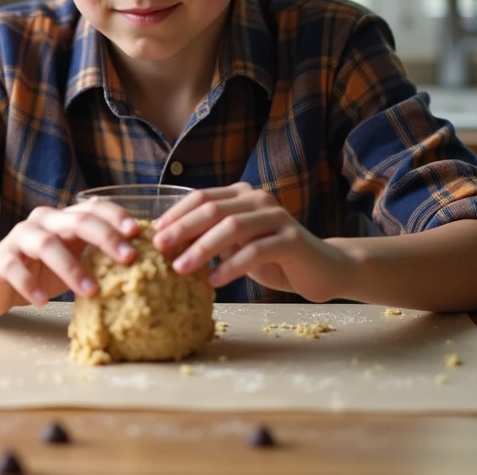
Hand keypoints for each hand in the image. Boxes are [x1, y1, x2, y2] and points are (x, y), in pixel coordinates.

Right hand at [0, 201, 139, 317]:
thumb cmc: (38, 272)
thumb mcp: (71, 261)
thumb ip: (95, 254)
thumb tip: (141, 262)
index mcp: (63, 219)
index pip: (93, 208)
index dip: (116, 216)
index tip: (138, 232)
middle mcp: (42, 222)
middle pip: (75, 221)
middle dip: (105, 237)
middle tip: (129, 258)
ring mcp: (19, 239)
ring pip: (46, 244)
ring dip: (72, 268)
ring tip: (92, 291)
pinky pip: (15, 268)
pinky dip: (30, 284)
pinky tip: (44, 301)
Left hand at [152, 183, 348, 302]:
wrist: (323, 268)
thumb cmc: (274, 258)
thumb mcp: (238, 245)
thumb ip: (212, 238)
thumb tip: (168, 246)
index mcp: (243, 196)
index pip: (202, 197)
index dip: (176, 214)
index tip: (153, 233)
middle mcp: (259, 200)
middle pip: (213, 209)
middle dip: (183, 229)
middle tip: (159, 248)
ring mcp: (277, 218)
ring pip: (233, 227)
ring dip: (202, 248)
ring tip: (180, 270)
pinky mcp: (292, 240)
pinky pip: (256, 250)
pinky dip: (231, 266)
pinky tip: (214, 281)